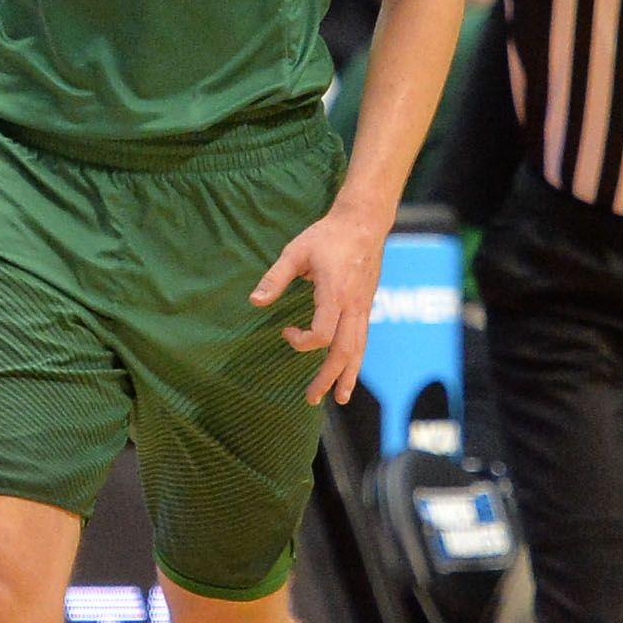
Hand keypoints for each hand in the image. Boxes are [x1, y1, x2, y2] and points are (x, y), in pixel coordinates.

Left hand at [251, 198, 389, 405]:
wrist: (364, 223)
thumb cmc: (327, 236)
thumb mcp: (295, 252)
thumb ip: (275, 278)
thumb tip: (255, 302)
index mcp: (335, 294)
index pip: (322, 334)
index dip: (301, 342)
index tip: (285, 331)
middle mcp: (353, 306)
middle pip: (344, 352)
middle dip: (328, 378)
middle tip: (312, 399)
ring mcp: (364, 308)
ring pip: (359, 350)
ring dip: (348, 376)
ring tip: (340, 399)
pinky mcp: (367, 306)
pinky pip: (363, 340)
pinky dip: (356, 360)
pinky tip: (350, 371)